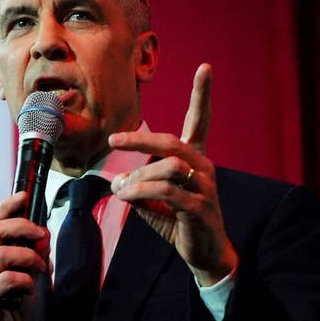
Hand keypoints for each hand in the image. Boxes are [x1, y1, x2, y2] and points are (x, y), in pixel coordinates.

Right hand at [0, 191, 49, 320]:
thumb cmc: (7, 315)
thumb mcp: (24, 281)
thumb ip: (31, 259)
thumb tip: (43, 236)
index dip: (6, 206)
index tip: (25, 196)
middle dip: (21, 225)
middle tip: (41, 233)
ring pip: (1, 252)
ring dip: (28, 255)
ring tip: (40, 266)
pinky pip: (6, 279)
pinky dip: (24, 278)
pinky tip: (31, 289)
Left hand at [107, 63, 237, 285]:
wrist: (204, 252)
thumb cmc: (178, 221)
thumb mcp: (153, 199)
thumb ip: (137, 185)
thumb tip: (117, 181)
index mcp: (195, 159)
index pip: (200, 121)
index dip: (202, 95)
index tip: (205, 67)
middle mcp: (204, 167)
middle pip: (172, 142)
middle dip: (140, 139)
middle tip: (113, 140)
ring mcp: (205, 187)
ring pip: (167, 168)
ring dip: (137, 177)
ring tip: (120, 190)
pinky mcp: (200, 208)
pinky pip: (168, 192)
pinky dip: (142, 192)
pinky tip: (126, 197)